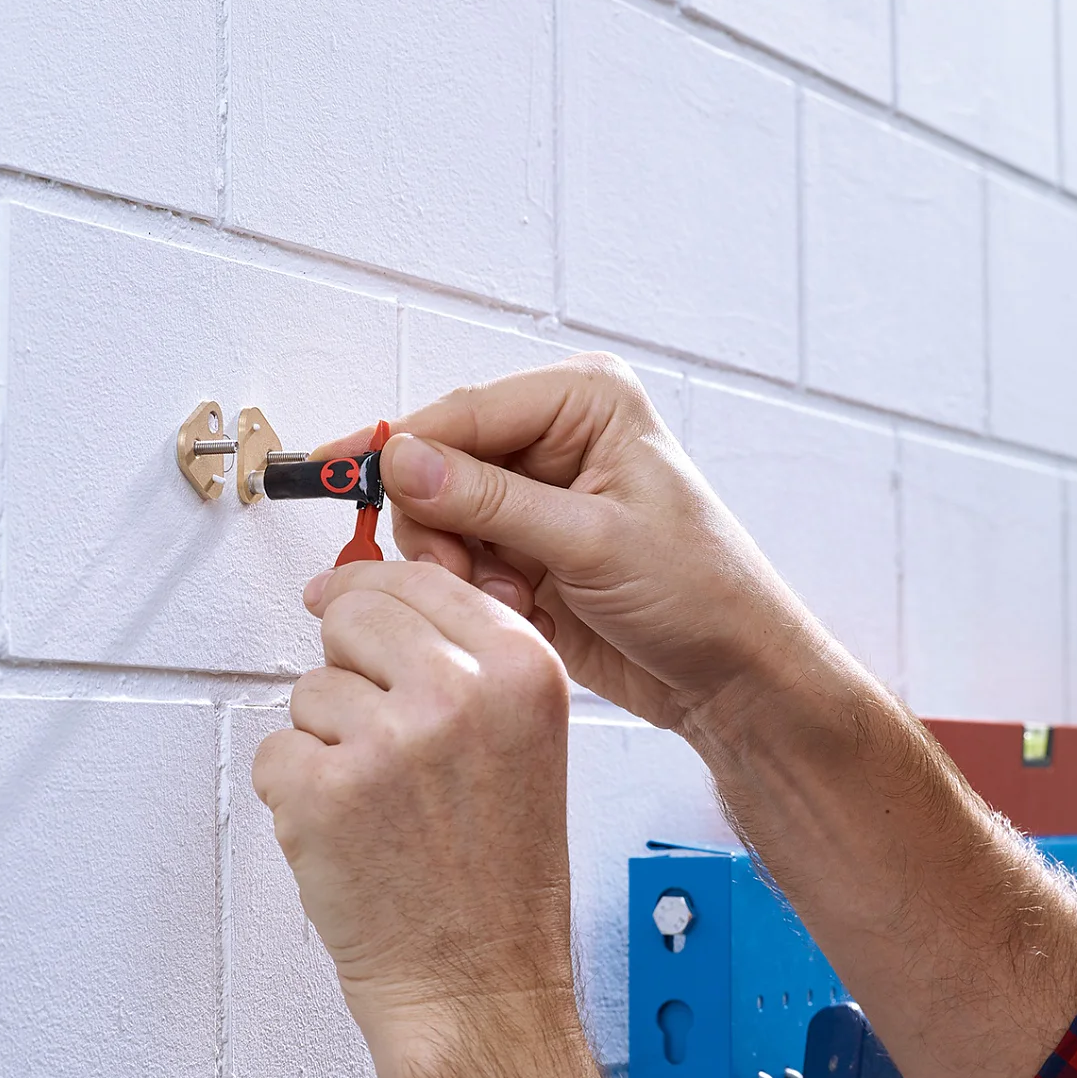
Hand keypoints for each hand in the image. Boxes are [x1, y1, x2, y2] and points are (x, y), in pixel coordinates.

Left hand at [251, 559, 574, 1058]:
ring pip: (310, 690)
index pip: (422, 578)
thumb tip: (378, 591)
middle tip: (381, 737)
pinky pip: (276, 752)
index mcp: (521, 670)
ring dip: (327, 741)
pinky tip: (350, 833)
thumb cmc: (501, 880)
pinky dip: (295, 794)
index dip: (375, 593)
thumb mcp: (526, 739)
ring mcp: (388, 740)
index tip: (350, 599)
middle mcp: (459, 693)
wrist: (478, 987)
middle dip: (350, 668)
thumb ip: (468, 661)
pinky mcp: (323, 789)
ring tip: (382, 805)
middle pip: (354, 615)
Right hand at [314, 354, 818, 730]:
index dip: (400, 449)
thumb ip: (491, 500)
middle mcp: (558, 436)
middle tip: (471, 576)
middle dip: (440, 526)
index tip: (344, 478)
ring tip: (511, 600)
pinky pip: (460, 559)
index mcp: (584, 402)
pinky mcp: (528, 546)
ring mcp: (539, 494)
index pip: (462, 412)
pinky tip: (518, 611)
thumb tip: (405, 460)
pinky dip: (472, 591)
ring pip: (439, 518)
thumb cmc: (700, 592)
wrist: (732, 675)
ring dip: (458, 567)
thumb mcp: (592, 542)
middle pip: (438, 463)